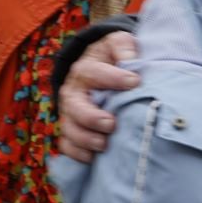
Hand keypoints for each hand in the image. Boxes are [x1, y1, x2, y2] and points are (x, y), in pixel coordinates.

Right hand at [56, 30, 139, 162]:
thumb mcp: (117, 43)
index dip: (113, 78)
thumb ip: (124, 46)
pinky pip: (66, 146)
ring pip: (69, 129)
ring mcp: (70, 113)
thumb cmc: (111, 58)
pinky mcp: (71, 131)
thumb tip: (131, 60)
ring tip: (104, 145)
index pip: (94, 72)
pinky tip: (93, 159)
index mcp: (85, 69)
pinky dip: (77, 154)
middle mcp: (73, 92)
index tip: (135, 82)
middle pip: (74, 106)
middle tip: (111, 124)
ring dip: (85, 139)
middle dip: (91, 117)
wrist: (96, 69)